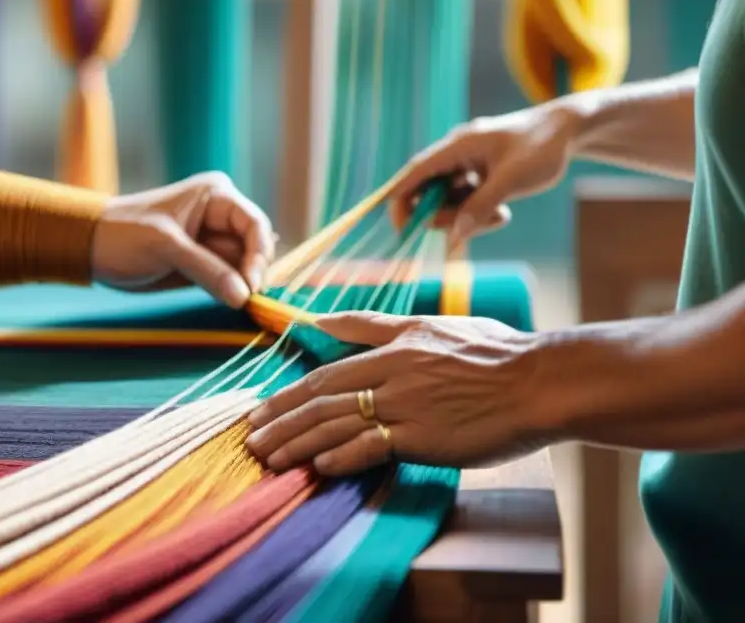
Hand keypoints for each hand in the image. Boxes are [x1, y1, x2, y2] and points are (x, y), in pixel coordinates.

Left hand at [91, 171, 274, 307]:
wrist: (90, 246)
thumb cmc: (123, 235)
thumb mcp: (165, 248)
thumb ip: (207, 270)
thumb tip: (244, 296)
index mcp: (216, 196)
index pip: (254, 224)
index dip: (259, 255)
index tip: (251, 286)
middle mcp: (221, 215)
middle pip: (255, 246)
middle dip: (253, 272)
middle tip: (245, 299)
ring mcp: (213, 240)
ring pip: (244, 265)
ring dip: (244, 285)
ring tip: (237, 302)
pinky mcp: (205, 263)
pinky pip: (229, 278)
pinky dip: (232, 291)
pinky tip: (231, 301)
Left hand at [246, 312, 549, 475]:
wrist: (540, 381)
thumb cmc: (493, 353)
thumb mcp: (429, 325)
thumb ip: (374, 325)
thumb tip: (323, 319)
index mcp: (392, 349)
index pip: (326, 374)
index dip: (288, 394)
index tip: (260, 410)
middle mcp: (392, 375)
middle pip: (321, 398)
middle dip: (280, 420)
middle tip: (249, 439)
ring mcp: (407, 406)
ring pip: (338, 424)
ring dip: (298, 443)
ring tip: (268, 459)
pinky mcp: (426, 437)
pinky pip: (372, 447)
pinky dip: (341, 457)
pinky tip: (316, 468)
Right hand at [390, 102, 581, 247]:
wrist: (568, 129)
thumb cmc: (542, 147)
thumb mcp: (512, 180)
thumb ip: (480, 207)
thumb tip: (453, 236)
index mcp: (456, 147)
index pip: (414, 174)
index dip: (401, 200)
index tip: (401, 229)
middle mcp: (455, 155)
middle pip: (428, 193)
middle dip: (444, 216)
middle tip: (469, 228)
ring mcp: (466, 165)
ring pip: (447, 201)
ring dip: (466, 217)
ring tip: (500, 216)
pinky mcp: (477, 175)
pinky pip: (465, 201)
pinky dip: (478, 212)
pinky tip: (503, 211)